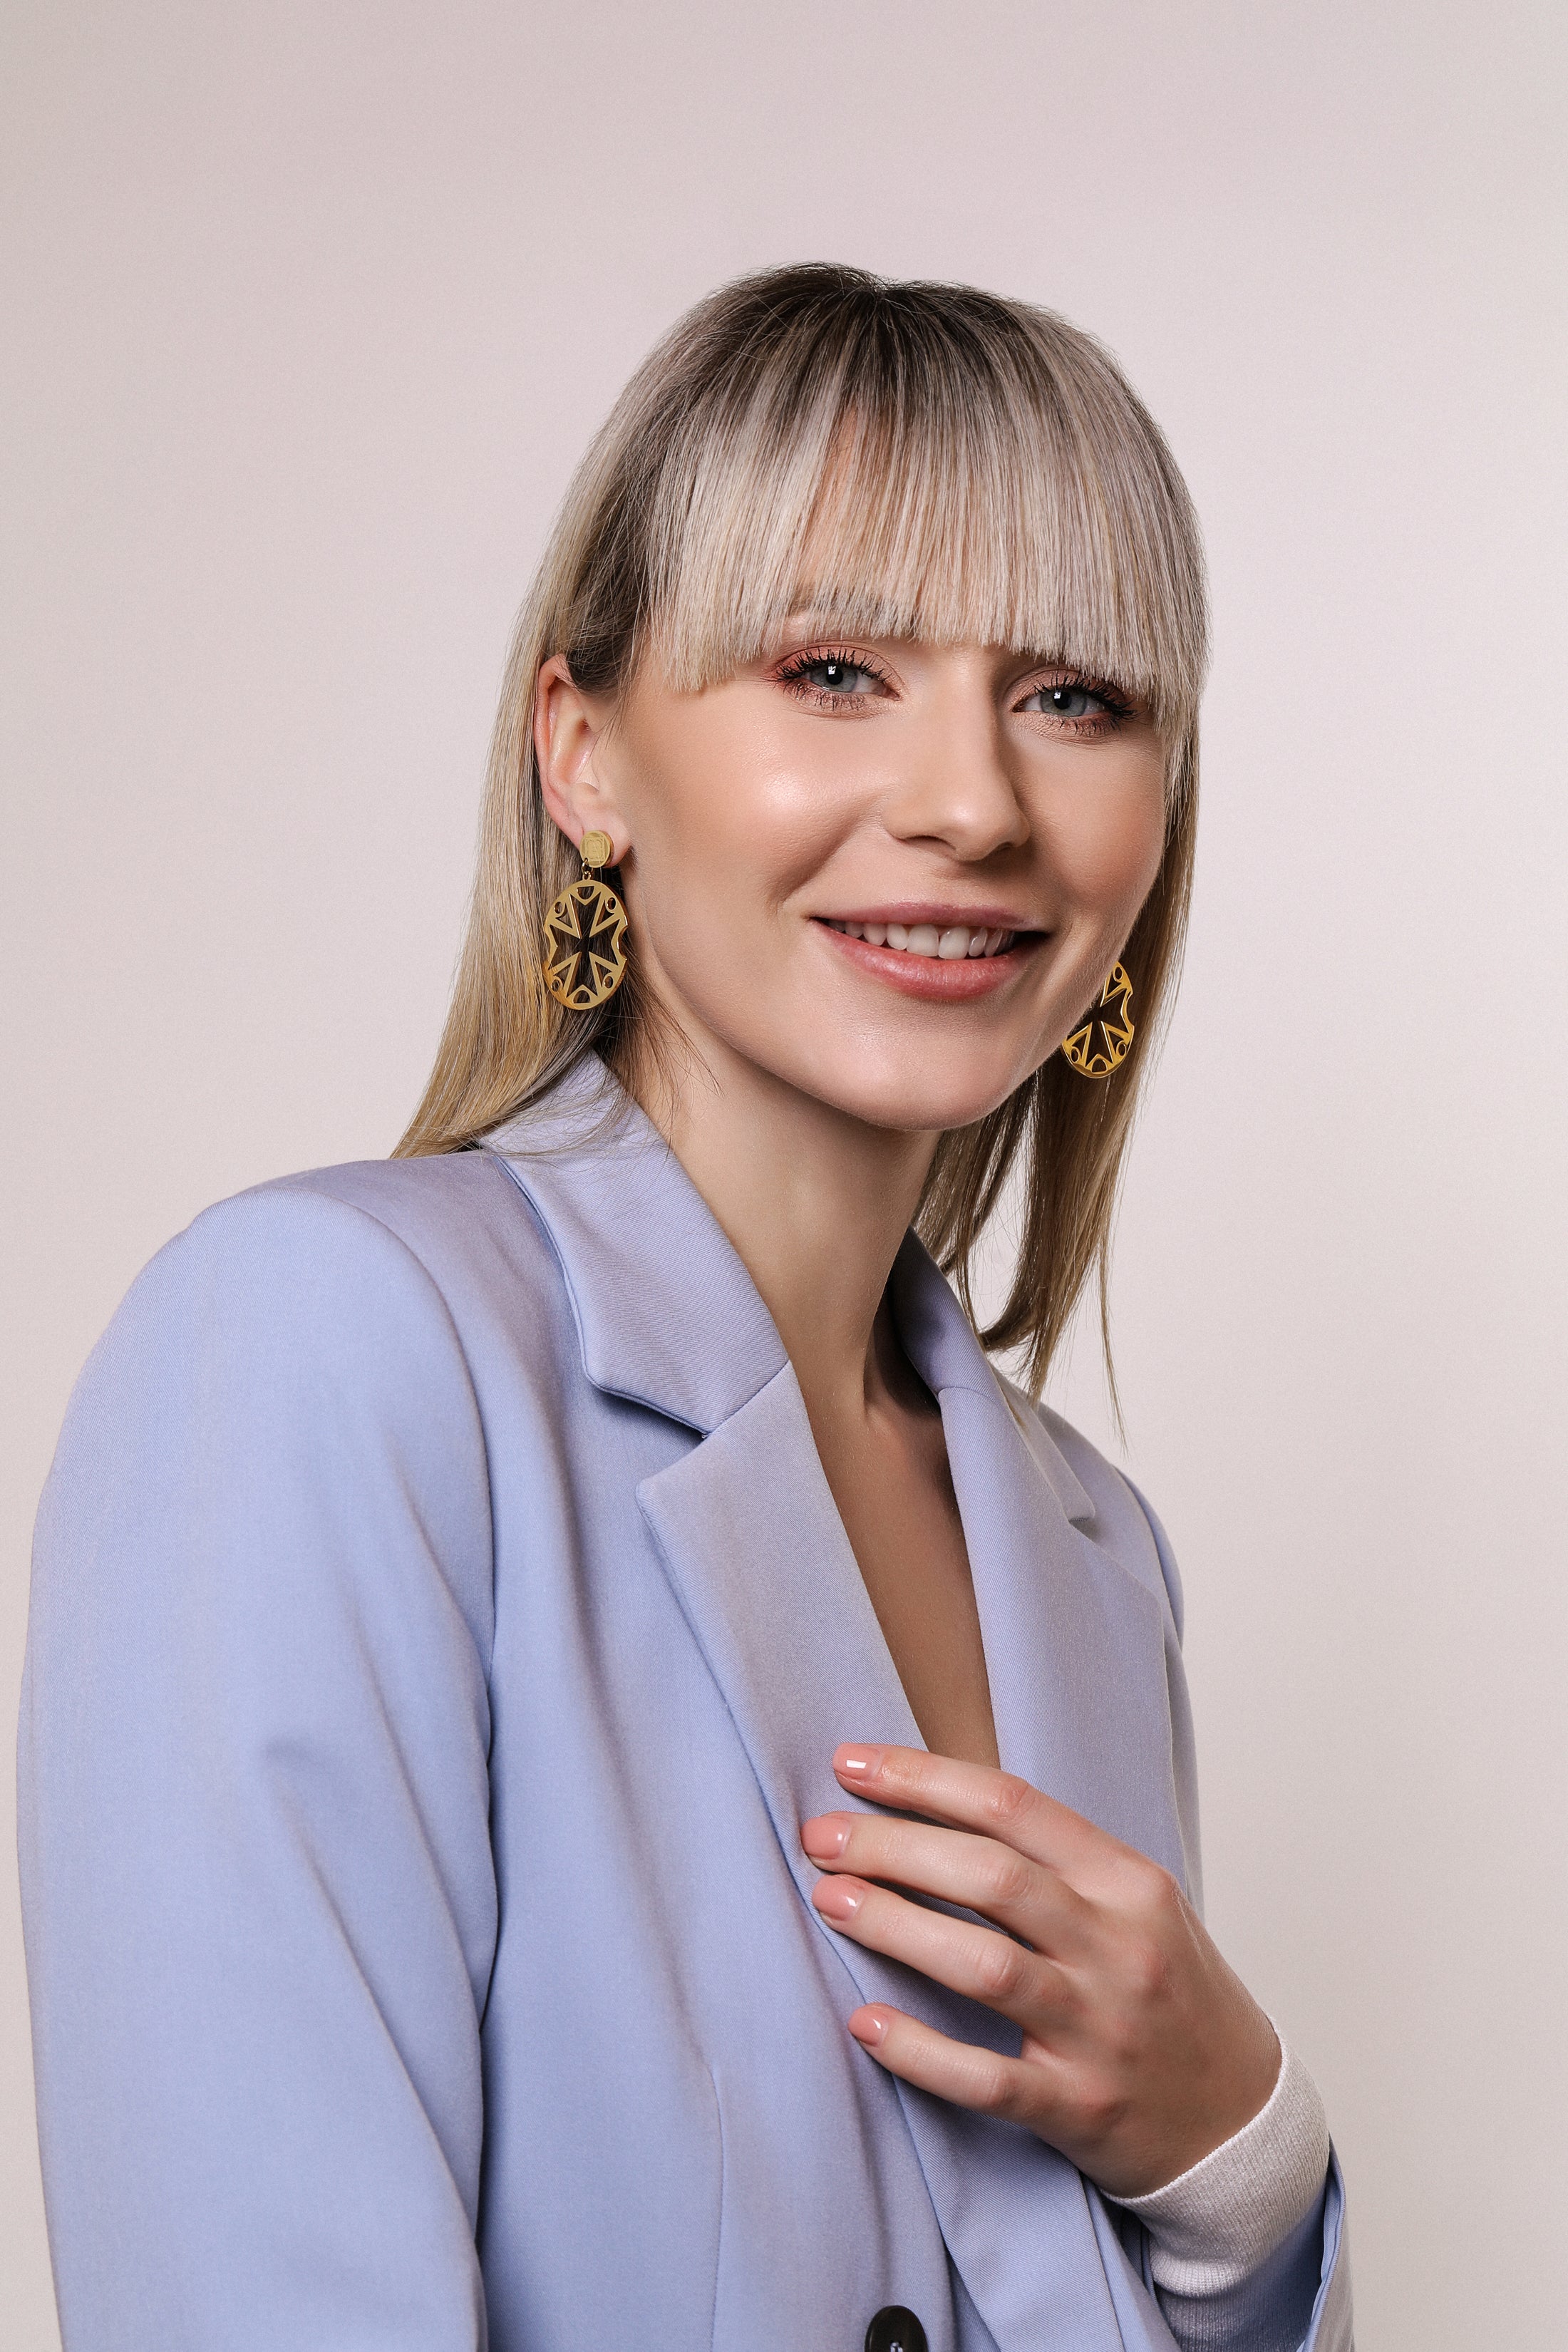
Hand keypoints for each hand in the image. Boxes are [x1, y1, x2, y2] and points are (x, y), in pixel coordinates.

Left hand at [800, 1743, 1279, 2198]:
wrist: (1241, 2119)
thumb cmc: (1167, 1993)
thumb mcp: (1134, 1905)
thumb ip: (1052, 1860)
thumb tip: (930, 1806)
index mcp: (1127, 1881)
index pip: (1011, 1805)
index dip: (921, 1778)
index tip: (849, 1764)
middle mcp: (1118, 1946)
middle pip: (990, 1876)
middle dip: (891, 1847)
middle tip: (820, 1839)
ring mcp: (1101, 2030)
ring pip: (984, 1965)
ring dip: (895, 1926)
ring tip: (829, 1900)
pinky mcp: (1079, 2108)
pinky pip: (987, 2078)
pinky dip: (920, 2050)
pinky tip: (865, 2023)